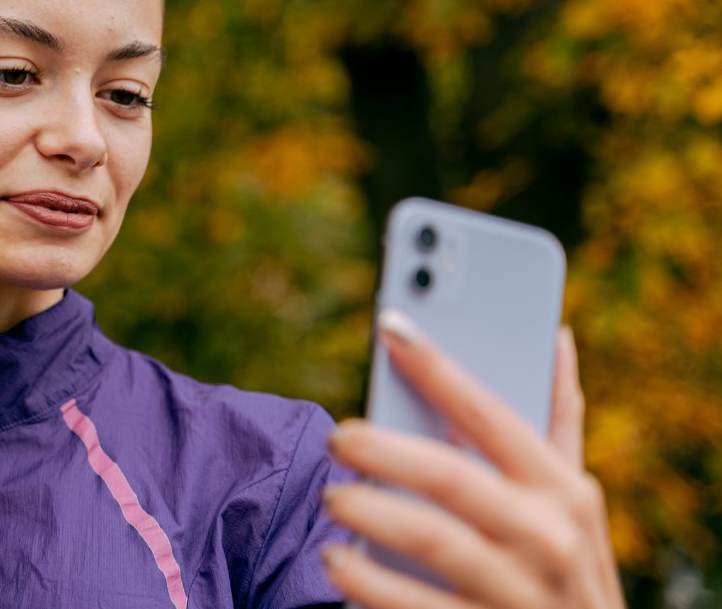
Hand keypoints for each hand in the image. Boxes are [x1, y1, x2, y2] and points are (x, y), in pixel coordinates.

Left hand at [321, 311, 624, 608]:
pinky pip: (418, 607)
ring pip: (432, 539)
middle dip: (384, 450)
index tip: (391, 325)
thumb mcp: (576, 499)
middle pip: (451, 477)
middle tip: (337, 438)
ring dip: (370, 514)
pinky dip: (370, 584)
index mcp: (561, 488)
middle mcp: (547, 536)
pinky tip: (338, 563)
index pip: (491, 414)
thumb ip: (559, 421)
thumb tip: (555, 335)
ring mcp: (519, 591)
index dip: (440, 367)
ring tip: (330, 498)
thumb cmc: (569, 564)